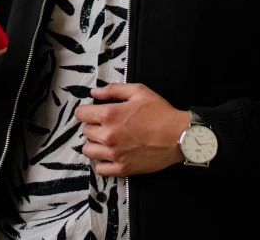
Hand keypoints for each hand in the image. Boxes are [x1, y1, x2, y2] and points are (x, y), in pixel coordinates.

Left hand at [74, 82, 188, 175]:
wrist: (178, 135)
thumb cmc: (160, 111)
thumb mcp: (138, 91)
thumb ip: (113, 89)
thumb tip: (94, 93)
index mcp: (110, 115)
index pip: (81, 114)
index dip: (85, 110)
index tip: (91, 111)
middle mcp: (108, 135)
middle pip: (85, 131)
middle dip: (92, 125)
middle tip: (105, 123)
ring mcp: (115, 154)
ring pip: (88, 151)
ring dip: (94, 143)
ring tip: (106, 139)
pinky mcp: (123, 168)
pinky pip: (100, 169)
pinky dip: (102, 162)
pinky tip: (110, 154)